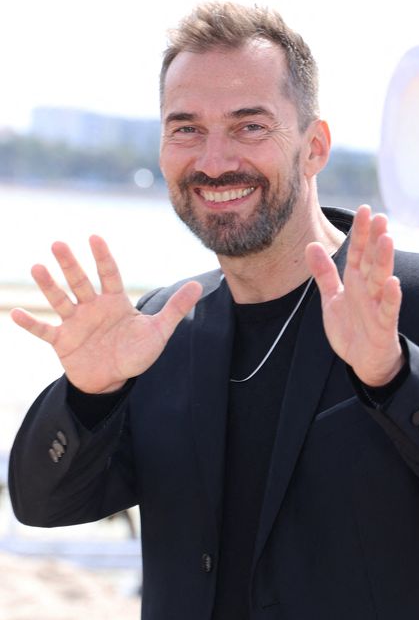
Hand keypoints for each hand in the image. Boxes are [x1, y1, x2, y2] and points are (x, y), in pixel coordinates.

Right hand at [11, 235, 201, 393]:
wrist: (114, 381)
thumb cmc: (135, 353)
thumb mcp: (158, 332)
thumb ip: (175, 308)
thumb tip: (198, 285)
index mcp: (115, 302)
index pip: (109, 275)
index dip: (103, 258)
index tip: (95, 238)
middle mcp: (92, 307)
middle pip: (80, 282)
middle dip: (70, 264)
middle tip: (59, 244)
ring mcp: (75, 323)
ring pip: (61, 300)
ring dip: (49, 286)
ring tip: (37, 268)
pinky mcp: (62, 341)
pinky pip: (44, 331)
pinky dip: (30, 323)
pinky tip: (14, 313)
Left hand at [305, 205, 402, 387]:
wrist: (364, 360)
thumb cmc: (351, 328)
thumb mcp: (332, 298)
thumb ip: (324, 273)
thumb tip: (311, 245)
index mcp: (356, 281)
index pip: (358, 252)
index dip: (360, 232)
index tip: (365, 209)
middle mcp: (368, 289)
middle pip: (372, 260)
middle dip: (375, 239)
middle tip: (380, 216)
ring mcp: (377, 305)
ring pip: (382, 279)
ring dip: (385, 260)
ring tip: (387, 239)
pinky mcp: (383, 325)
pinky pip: (388, 309)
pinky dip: (390, 296)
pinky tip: (393, 282)